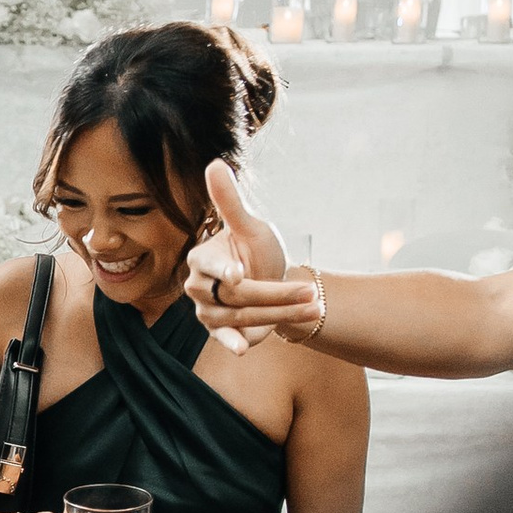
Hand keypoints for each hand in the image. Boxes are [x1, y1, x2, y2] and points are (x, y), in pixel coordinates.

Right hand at [185, 160, 322, 345]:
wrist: (265, 277)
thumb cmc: (254, 248)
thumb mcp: (249, 225)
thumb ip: (230, 201)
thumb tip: (215, 163)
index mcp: (202, 259)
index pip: (210, 266)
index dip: (225, 271)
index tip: (239, 275)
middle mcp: (199, 287)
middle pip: (238, 294)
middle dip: (276, 293)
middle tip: (310, 290)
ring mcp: (208, 311)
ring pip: (244, 315)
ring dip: (280, 314)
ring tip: (313, 307)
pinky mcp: (220, 331)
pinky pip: (226, 338)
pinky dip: (233, 343)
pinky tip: (245, 349)